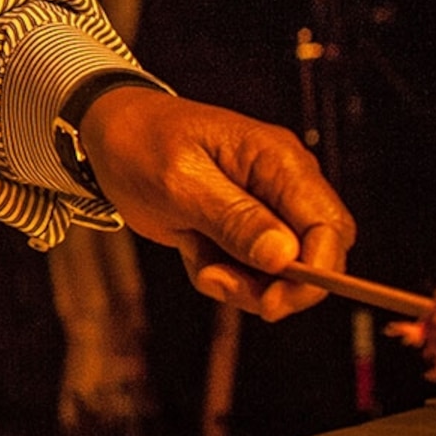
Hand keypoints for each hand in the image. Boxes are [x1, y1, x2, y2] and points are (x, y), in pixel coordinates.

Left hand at [75, 85, 355, 319]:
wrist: (105, 133)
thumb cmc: (139, 144)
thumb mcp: (179, 183)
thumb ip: (232, 218)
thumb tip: (285, 257)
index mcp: (278, 160)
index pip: (330, 226)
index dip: (317, 272)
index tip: (274, 301)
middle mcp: (281, 183)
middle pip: (314, 255)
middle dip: (275, 285)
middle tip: (220, 283)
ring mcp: (264, 205)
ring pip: (281, 270)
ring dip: (242, 283)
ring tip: (197, 261)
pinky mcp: (242, 225)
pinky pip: (249, 268)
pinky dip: (222, 273)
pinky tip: (191, 249)